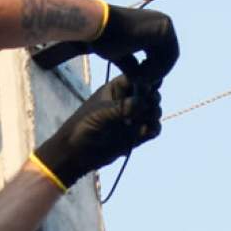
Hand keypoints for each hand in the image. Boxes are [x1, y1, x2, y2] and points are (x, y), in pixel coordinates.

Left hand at [32, 76, 161, 189]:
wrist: (76, 154)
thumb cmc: (82, 128)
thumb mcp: (99, 114)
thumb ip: (121, 107)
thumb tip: (143, 103)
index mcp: (116, 89)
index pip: (137, 76)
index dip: (146, 80)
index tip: (146, 90)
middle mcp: (127, 101)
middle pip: (151, 92)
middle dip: (152, 99)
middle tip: (145, 108)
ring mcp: (133, 118)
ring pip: (154, 110)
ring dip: (154, 114)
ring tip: (141, 122)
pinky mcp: (136, 134)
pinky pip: (153, 128)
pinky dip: (153, 129)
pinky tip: (144, 133)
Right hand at [87, 5, 178, 83]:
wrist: (95, 26)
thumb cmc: (104, 39)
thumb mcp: (123, 55)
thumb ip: (136, 66)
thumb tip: (145, 83)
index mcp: (154, 26)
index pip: (164, 54)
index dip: (154, 71)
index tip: (139, 80)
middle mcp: (163, 23)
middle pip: (169, 57)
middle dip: (156, 73)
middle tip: (140, 82)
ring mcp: (165, 25)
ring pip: (169, 60)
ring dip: (153, 74)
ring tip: (135, 78)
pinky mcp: (163, 30)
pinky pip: (166, 58)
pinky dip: (154, 71)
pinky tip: (137, 74)